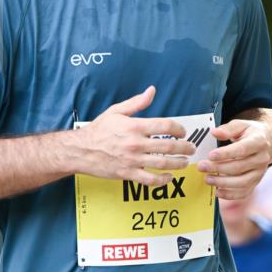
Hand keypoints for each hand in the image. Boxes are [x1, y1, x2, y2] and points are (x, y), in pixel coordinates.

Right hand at [75, 86, 194, 185]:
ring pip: (163, 164)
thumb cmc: (98, 130)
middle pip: (168, 146)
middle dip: (185, 148)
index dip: (179, 129)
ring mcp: (132, 160)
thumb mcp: (115, 111)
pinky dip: (162, 180)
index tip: (183, 132)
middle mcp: (136, 143)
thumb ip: (136, 103)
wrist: (80, 150)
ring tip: (184, 162)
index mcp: (134, 126)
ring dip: (178, 164)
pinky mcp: (127, 173)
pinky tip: (169, 177)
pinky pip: (150, 180)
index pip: (165, 126)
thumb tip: (152, 91)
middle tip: (191, 148)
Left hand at [197, 119, 271, 199]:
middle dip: (218, 168)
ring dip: (222, 183)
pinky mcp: (256, 182)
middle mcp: (262, 159)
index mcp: (259, 142)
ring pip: (242, 182)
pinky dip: (230, 195)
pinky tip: (217, 191)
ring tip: (207, 179)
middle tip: (202, 166)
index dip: (226, 154)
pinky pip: (244, 192)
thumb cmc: (249, 133)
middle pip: (239, 167)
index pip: (242, 149)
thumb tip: (214, 132)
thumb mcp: (241, 125)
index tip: (210, 155)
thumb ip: (228, 129)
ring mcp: (260, 173)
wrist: (266, 143)